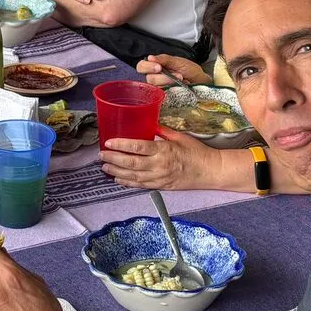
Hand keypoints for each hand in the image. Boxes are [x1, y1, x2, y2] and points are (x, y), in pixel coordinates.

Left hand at [101, 128, 236, 192]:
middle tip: (101, 155)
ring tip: (105, 167)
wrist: (209, 171)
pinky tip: (117, 179)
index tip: (109, 142)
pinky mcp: (161, 186)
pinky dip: (127, 182)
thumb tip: (148, 123)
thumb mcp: (179, 137)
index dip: (121, 145)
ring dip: (116, 171)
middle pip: (131, 162)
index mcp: (164, 150)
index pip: (138, 147)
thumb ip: (162, 131)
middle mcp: (159, 165)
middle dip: (113, 159)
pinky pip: (140, 185)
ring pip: (133, 176)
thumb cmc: (196, 152)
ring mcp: (159, 178)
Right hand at [138, 53, 208, 87]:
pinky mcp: (165, 96)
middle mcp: (155, 77)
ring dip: (169, 82)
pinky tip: (179, 85)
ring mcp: (160, 87)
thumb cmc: (189, 70)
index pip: (141, 66)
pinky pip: (163, 94)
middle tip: (175, 74)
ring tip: (181, 78)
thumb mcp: (178, 61)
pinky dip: (172, 89)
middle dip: (162, 76)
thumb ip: (164, 59)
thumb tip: (150, 57)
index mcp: (155, 66)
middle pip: (149, 78)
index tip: (158, 67)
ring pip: (156, 87)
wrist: (200, 80)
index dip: (147, 67)